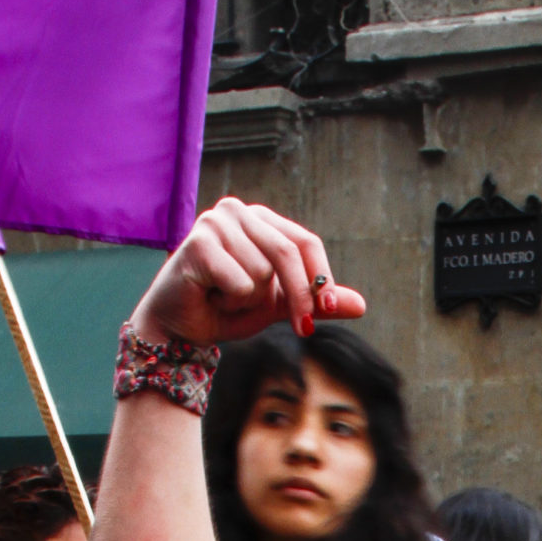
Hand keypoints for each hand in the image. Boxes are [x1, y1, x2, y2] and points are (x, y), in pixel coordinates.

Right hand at [131, 197, 364, 349]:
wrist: (181, 327)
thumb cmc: (227, 309)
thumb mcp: (280, 306)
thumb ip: (316, 302)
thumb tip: (360, 306)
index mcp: (261, 220)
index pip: (305, 242)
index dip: (320, 279)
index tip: (327, 310)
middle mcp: (239, 212)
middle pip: (288, 255)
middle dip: (299, 297)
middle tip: (301, 328)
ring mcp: (216, 223)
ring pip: (262, 274)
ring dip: (249, 301)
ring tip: (225, 297)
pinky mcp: (198, 243)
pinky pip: (240, 283)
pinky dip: (231, 301)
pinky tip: (210, 296)